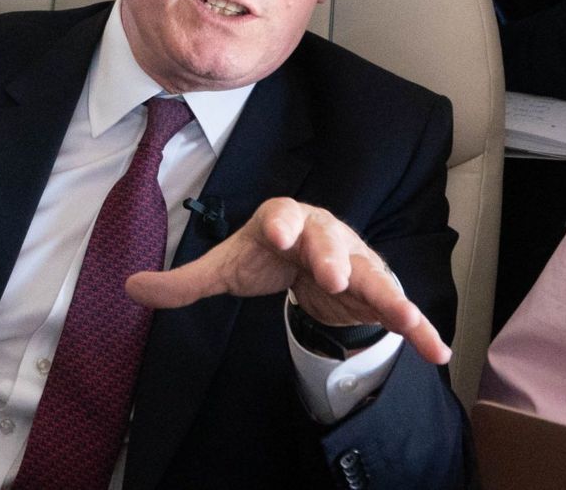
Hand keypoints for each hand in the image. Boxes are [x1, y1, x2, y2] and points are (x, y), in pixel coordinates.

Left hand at [125, 197, 451, 365]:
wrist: (310, 263)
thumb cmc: (268, 258)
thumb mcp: (226, 268)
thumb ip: (184, 280)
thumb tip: (128, 287)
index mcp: (285, 222)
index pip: (282, 215)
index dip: (283, 223)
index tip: (279, 232)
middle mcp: (325, 234)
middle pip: (330, 239)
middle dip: (330, 253)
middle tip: (329, 270)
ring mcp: (356, 261)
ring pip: (370, 272)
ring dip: (384, 292)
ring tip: (402, 315)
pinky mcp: (377, 291)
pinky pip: (398, 308)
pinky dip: (419, 327)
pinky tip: (436, 350)